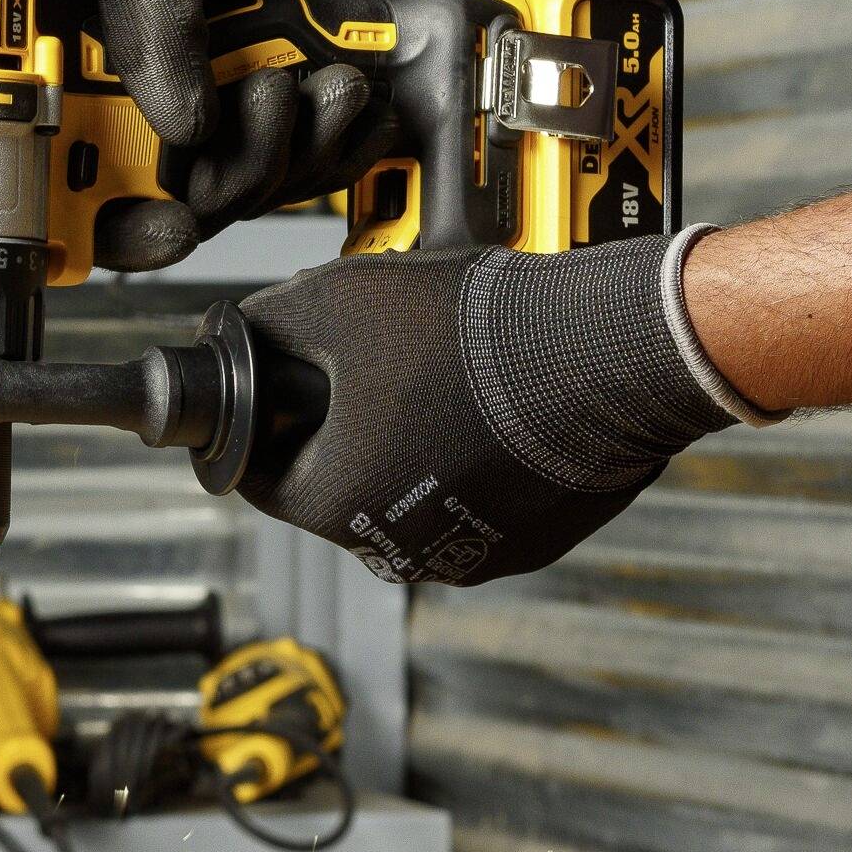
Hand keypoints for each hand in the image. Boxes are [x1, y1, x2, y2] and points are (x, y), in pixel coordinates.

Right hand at [87, 0, 415, 271]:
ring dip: (309, 146)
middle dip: (247, 171)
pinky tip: (357, 101)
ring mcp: (231, 130)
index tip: (175, 225)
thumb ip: (157, 37)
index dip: (130, 232)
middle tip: (272, 92)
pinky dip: (349, 146)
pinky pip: (319, 173)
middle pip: (199, 208)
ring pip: (267, 194)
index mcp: (102, 93)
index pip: (97, 201)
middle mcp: (164, 124)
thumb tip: (188, 130)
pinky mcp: (293, 126)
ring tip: (330, 75)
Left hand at [235, 230, 771, 585]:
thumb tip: (245, 332)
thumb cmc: (476, 332)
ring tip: (445, 385)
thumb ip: (272, 323)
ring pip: (412, 501)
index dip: (268, 421)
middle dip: (347, 433)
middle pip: (341, 488)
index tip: (283, 393)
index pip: (262, 474)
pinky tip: (495, 415)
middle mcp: (397, 548)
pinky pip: (480, 509)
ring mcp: (470, 554)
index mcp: (334, 501)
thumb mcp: (339, 297)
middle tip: (377, 372)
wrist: (606, 352)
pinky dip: (477, 470)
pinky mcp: (530, 545)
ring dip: (414, 453)